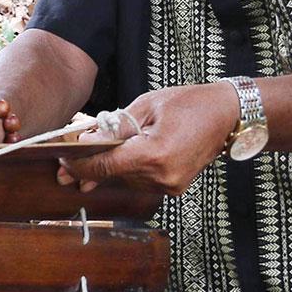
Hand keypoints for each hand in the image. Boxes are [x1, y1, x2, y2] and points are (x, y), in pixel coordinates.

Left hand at [58, 82, 238, 194]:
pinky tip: (124, 156)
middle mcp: (162, 177)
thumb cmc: (190, 103)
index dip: (79, 164)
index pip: (104, 166)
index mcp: (154, 154)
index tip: (63, 157)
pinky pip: (140, 180)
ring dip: (110, 166)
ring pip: (124, 179)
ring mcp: (170, 185)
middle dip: (91, 165)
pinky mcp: (173, 187)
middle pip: (112, 175)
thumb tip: (87, 141)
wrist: (227, 115)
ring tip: (99, 151)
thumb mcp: (147, 106)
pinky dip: (128, 169)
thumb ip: (115, 127)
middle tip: (69, 157)